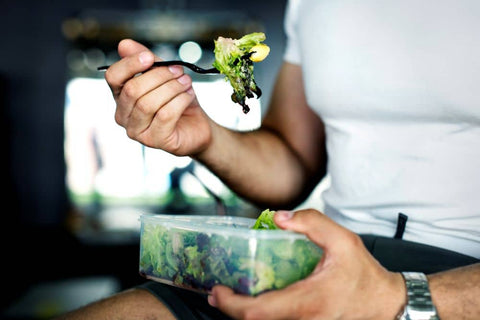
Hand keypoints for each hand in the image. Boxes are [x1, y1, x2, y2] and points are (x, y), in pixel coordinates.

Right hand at [104, 39, 211, 155]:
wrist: (198, 126)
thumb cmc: (178, 101)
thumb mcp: (164, 76)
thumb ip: (147, 61)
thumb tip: (124, 44)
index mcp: (121, 97)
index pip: (113, 77)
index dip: (129, 64)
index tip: (150, 57)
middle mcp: (123, 116)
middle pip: (133, 90)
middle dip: (159, 76)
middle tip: (179, 71)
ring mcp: (137, 132)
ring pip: (148, 103)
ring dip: (172, 88)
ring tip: (186, 83)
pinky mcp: (155, 141)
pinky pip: (165, 115)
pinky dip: (180, 101)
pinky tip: (189, 96)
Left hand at [208, 209, 405, 319]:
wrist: (386, 304)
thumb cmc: (364, 275)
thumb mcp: (343, 240)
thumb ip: (312, 223)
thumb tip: (278, 218)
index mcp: (307, 302)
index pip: (257, 312)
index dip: (231, 304)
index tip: (217, 291)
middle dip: (230, 309)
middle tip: (217, 292)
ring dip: (244, 312)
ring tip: (232, 293)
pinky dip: (260, 314)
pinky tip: (256, 299)